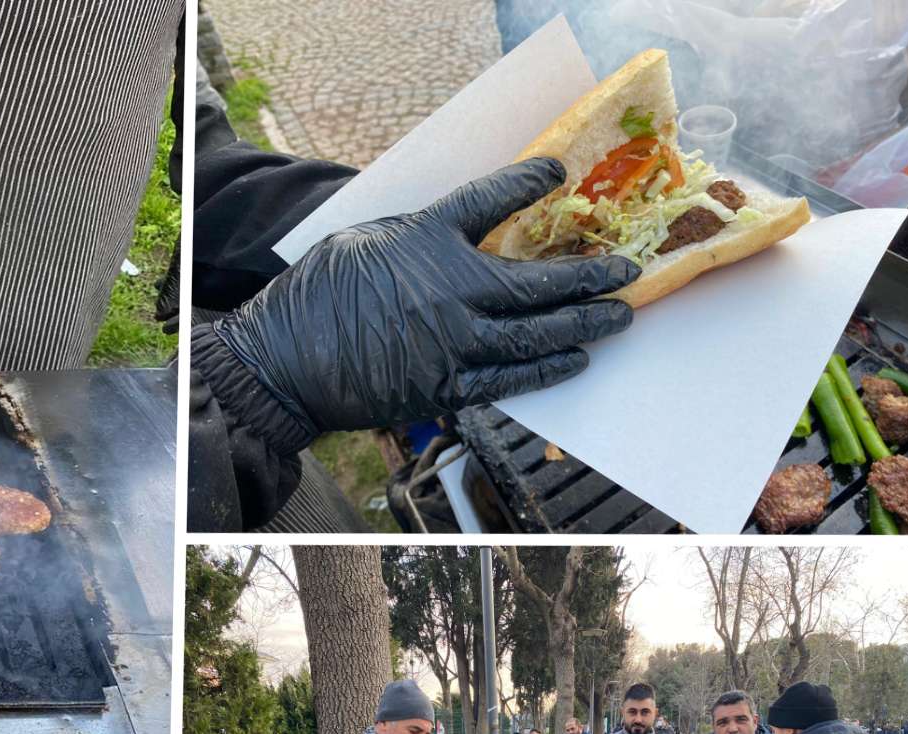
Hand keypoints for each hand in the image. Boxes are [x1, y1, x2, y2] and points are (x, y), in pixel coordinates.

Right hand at [213, 158, 639, 440]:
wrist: (282, 363)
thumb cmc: (313, 294)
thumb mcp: (361, 239)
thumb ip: (414, 232)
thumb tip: (452, 228)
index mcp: (425, 239)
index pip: (492, 200)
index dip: (529, 182)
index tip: (558, 171)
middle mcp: (451, 290)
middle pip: (540, 281)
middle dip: (591, 274)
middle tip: (626, 269)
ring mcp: (453, 344)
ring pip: (538, 335)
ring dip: (584, 325)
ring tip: (617, 316)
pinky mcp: (445, 387)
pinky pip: (511, 379)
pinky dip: (547, 371)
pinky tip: (573, 362)